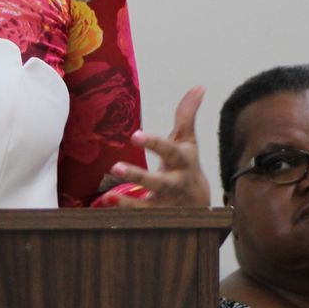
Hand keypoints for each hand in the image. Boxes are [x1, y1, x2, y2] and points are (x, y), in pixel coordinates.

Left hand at [101, 86, 211, 207]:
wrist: (200, 206)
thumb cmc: (187, 166)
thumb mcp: (188, 141)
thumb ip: (187, 115)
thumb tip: (199, 87)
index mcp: (182, 161)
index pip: (169, 150)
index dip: (154, 143)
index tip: (135, 135)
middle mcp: (175, 184)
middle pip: (159, 182)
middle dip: (139, 177)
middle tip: (116, 168)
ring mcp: (167, 204)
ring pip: (149, 207)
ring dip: (129, 204)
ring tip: (109, 196)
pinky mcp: (157, 219)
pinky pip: (141, 220)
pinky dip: (125, 217)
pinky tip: (107, 206)